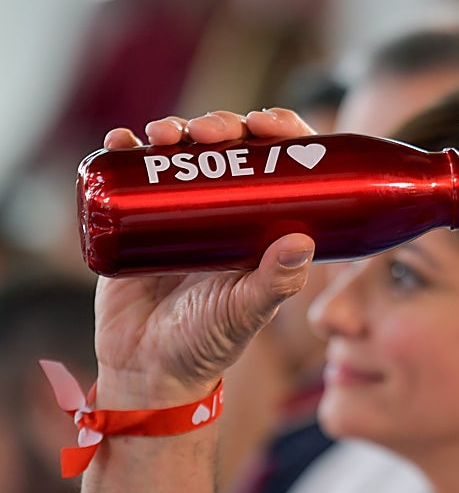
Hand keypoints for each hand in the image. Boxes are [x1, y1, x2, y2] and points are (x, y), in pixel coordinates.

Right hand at [92, 109, 316, 407]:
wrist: (147, 370)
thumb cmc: (208, 342)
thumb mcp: (247, 311)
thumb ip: (276, 283)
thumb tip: (304, 241)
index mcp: (263, 221)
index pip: (280, 161)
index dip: (279, 131)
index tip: (267, 122)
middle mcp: (225, 208)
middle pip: (229, 146)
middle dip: (221, 125)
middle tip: (209, 131)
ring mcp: (179, 210)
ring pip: (182, 152)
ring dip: (174, 130)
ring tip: (164, 134)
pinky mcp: (136, 219)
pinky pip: (130, 174)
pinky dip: (124, 150)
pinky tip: (121, 141)